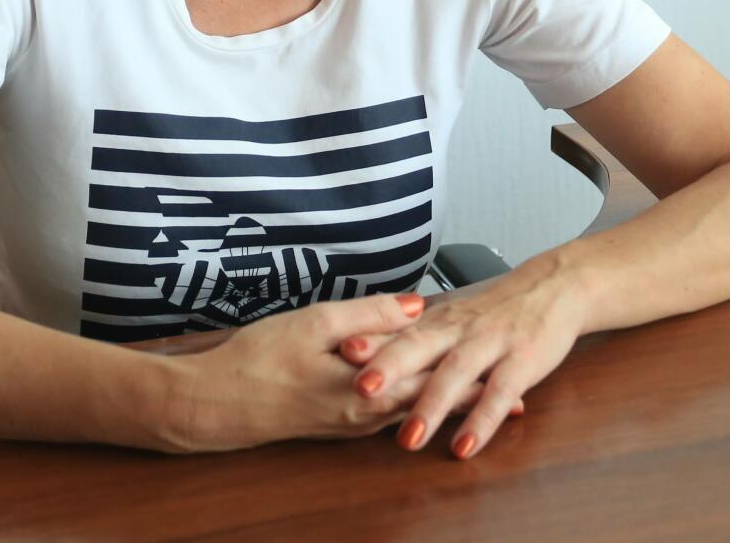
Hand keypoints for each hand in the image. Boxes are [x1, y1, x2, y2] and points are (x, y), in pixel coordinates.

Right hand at [154, 293, 521, 453]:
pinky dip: (413, 403)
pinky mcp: (336, 424)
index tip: (510, 363)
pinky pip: (387, 414)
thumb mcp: (314, 323)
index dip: (474, 372)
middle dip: (472, 396)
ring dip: (445, 404)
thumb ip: (369, 315)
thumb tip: (417, 305)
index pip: (434, 381)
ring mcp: (350, 424)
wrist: (213, 405)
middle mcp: (365, 416)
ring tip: (482, 399)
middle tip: (515, 394)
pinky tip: (421, 395)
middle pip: (431, 403)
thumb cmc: (257, 361)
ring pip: (411, 411)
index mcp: (366, 392)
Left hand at [339, 257, 583, 458]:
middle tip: (361, 391)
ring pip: (457, 374)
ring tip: (408, 439)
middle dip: (391, 368)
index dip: (370, 341)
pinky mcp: (522, 363)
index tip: (336, 351)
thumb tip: (355, 347)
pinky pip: (500, 394)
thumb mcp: (449, 317)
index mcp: (437, 319)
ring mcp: (491, 344)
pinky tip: (464, 446)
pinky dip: (482, 421)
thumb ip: (409, 336)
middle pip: (421, 346)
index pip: (397, 329)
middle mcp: (459, 329)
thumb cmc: (493, 311)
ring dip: (432, 406)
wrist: (554, 289)